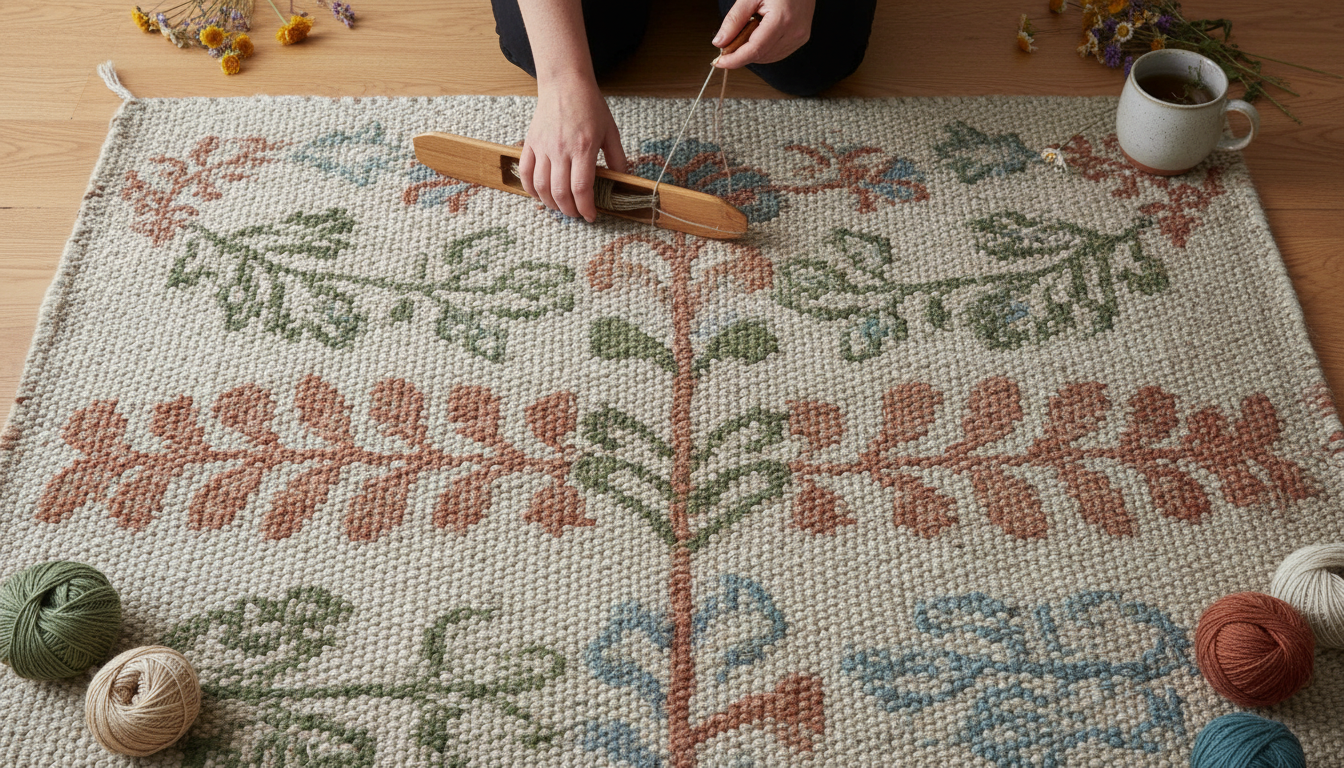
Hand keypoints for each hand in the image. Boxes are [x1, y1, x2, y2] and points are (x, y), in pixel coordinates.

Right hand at [518, 75, 626, 221]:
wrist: (565, 84)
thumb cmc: (589, 106)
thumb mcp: (611, 131)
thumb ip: (617, 158)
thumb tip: (622, 180)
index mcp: (583, 148)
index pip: (581, 188)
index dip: (586, 208)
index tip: (591, 216)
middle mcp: (561, 150)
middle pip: (560, 192)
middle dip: (570, 210)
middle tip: (577, 214)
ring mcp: (543, 147)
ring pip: (541, 186)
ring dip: (551, 203)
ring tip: (561, 207)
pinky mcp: (531, 143)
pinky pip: (525, 172)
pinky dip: (530, 189)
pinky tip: (540, 195)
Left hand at [712, 0, 814, 68]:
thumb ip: (734, 20)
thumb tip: (720, 42)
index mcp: (782, 19)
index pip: (754, 50)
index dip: (734, 59)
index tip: (719, 62)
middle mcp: (794, 32)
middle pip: (760, 56)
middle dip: (740, 54)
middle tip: (728, 44)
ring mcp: (799, 37)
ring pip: (768, 58)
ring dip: (752, 53)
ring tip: (746, 33)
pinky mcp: (801, 38)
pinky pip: (777, 53)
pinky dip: (763, 50)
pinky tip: (757, 37)